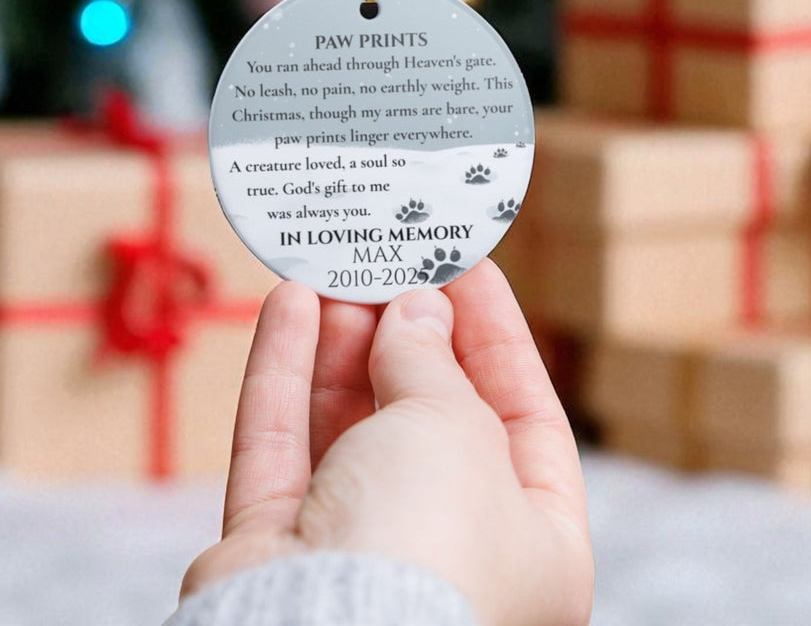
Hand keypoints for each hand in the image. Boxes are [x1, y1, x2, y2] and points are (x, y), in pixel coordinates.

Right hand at [183, 262, 592, 625]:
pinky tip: (287, 302)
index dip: (495, 334)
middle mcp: (446, 548)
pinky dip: (283, 370)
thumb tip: (415, 312)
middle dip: (403, 333)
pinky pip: (281, 441)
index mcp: (533, 543)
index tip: (464, 265)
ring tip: (334, 271)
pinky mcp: (277, 543)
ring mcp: (355, 549)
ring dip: (339, 342)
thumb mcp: (456, 426)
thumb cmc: (426, 548)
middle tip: (387, 261)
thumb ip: (432, 361)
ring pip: (346, 424)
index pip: (525, 415)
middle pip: (425, 416)